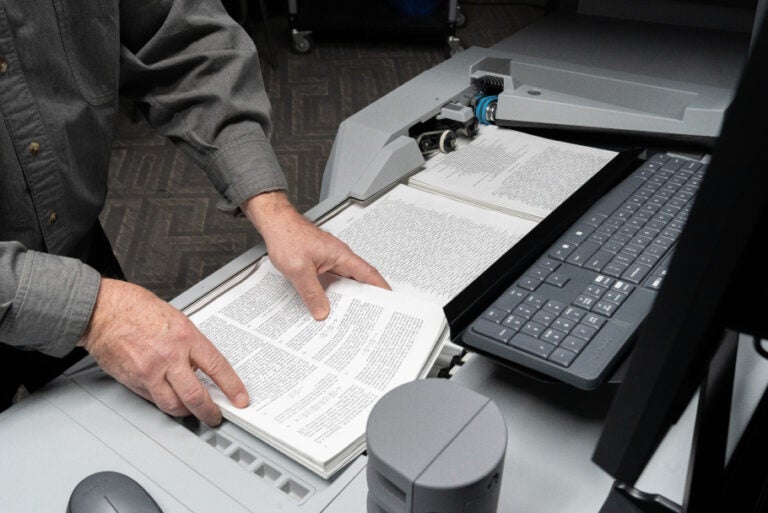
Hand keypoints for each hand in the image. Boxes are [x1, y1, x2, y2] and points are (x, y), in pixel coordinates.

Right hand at [78, 278, 248, 425]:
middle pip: (196, 396)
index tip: (240, 398)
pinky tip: (171, 400)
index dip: (232, 387)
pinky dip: (165, 403)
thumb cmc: (135, 308)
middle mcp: (169, 357)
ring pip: (173, 405)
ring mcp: (149, 372)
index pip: (217, 367)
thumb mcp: (176, 319)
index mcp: (185, 337)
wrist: (102, 311)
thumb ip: (190, 343)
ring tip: (193, 412)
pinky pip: (154, 400)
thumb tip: (201, 363)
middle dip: (209, 411)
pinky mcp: (134, 381)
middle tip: (215, 416)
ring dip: (186, 412)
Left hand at [242, 191, 389, 319]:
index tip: (389, 300)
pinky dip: (333, 292)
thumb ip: (312, 293)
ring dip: (346, 295)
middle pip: (357, 279)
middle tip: (369, 314)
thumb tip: (322, 311)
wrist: (275, 223)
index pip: (367, 273)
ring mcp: (329, 259)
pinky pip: (331, 279)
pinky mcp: (319, 261)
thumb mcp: (299, 270)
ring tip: (348, 314)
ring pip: (343, 281)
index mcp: (341, 255)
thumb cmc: (287, 237)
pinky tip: (328, 302)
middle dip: (365, 297)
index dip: (380, 287)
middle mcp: (338, 256)